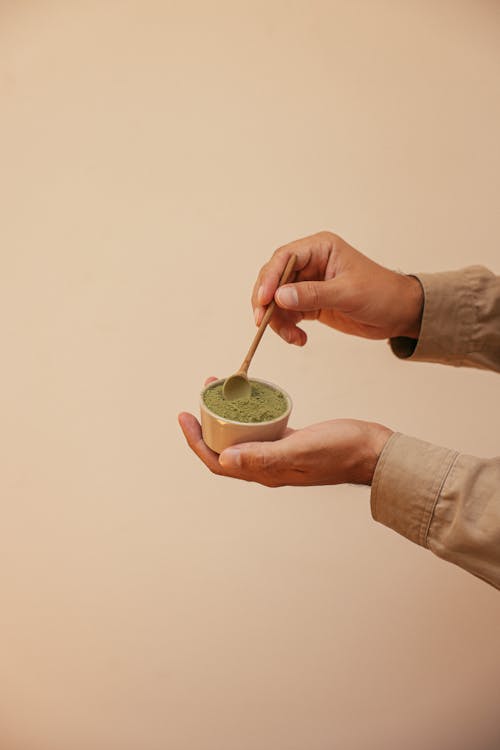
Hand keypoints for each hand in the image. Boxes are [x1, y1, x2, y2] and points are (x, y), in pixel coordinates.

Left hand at [178, 379, 392, 487]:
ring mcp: (279, 454)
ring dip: (226, 415)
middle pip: (225, 447)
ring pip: (241, 436)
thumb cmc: (340, 451)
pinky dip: (248, 412)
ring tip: (220, 389)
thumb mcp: (299, 450)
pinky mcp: (291, 441)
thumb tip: (223, 460)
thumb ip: (263, 457)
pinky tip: (251, 396)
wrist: (373, 451)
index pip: (217, 462)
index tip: (184, 415)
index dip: (196, 442)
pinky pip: (260, 428)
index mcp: (264, 472)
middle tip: (202, 393)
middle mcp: (267, 466)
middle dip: (207, 422)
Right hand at [252, 231, 422, 345]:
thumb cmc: (381, 294)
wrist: (399, 314)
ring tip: (292, 337)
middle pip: (274, 279)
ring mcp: (308, 283)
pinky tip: (299, 339)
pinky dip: (288, 328)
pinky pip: (288, 314)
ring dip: (278, 320)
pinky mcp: (310, 303)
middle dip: (267, 302)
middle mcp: (310, 263)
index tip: (263, 301)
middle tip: (262, 323)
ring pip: (277, 300)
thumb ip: (313, 294)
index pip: (284, 258)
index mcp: (320, 248)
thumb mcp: (348, 293)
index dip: (269, 279)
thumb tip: (280, 297)